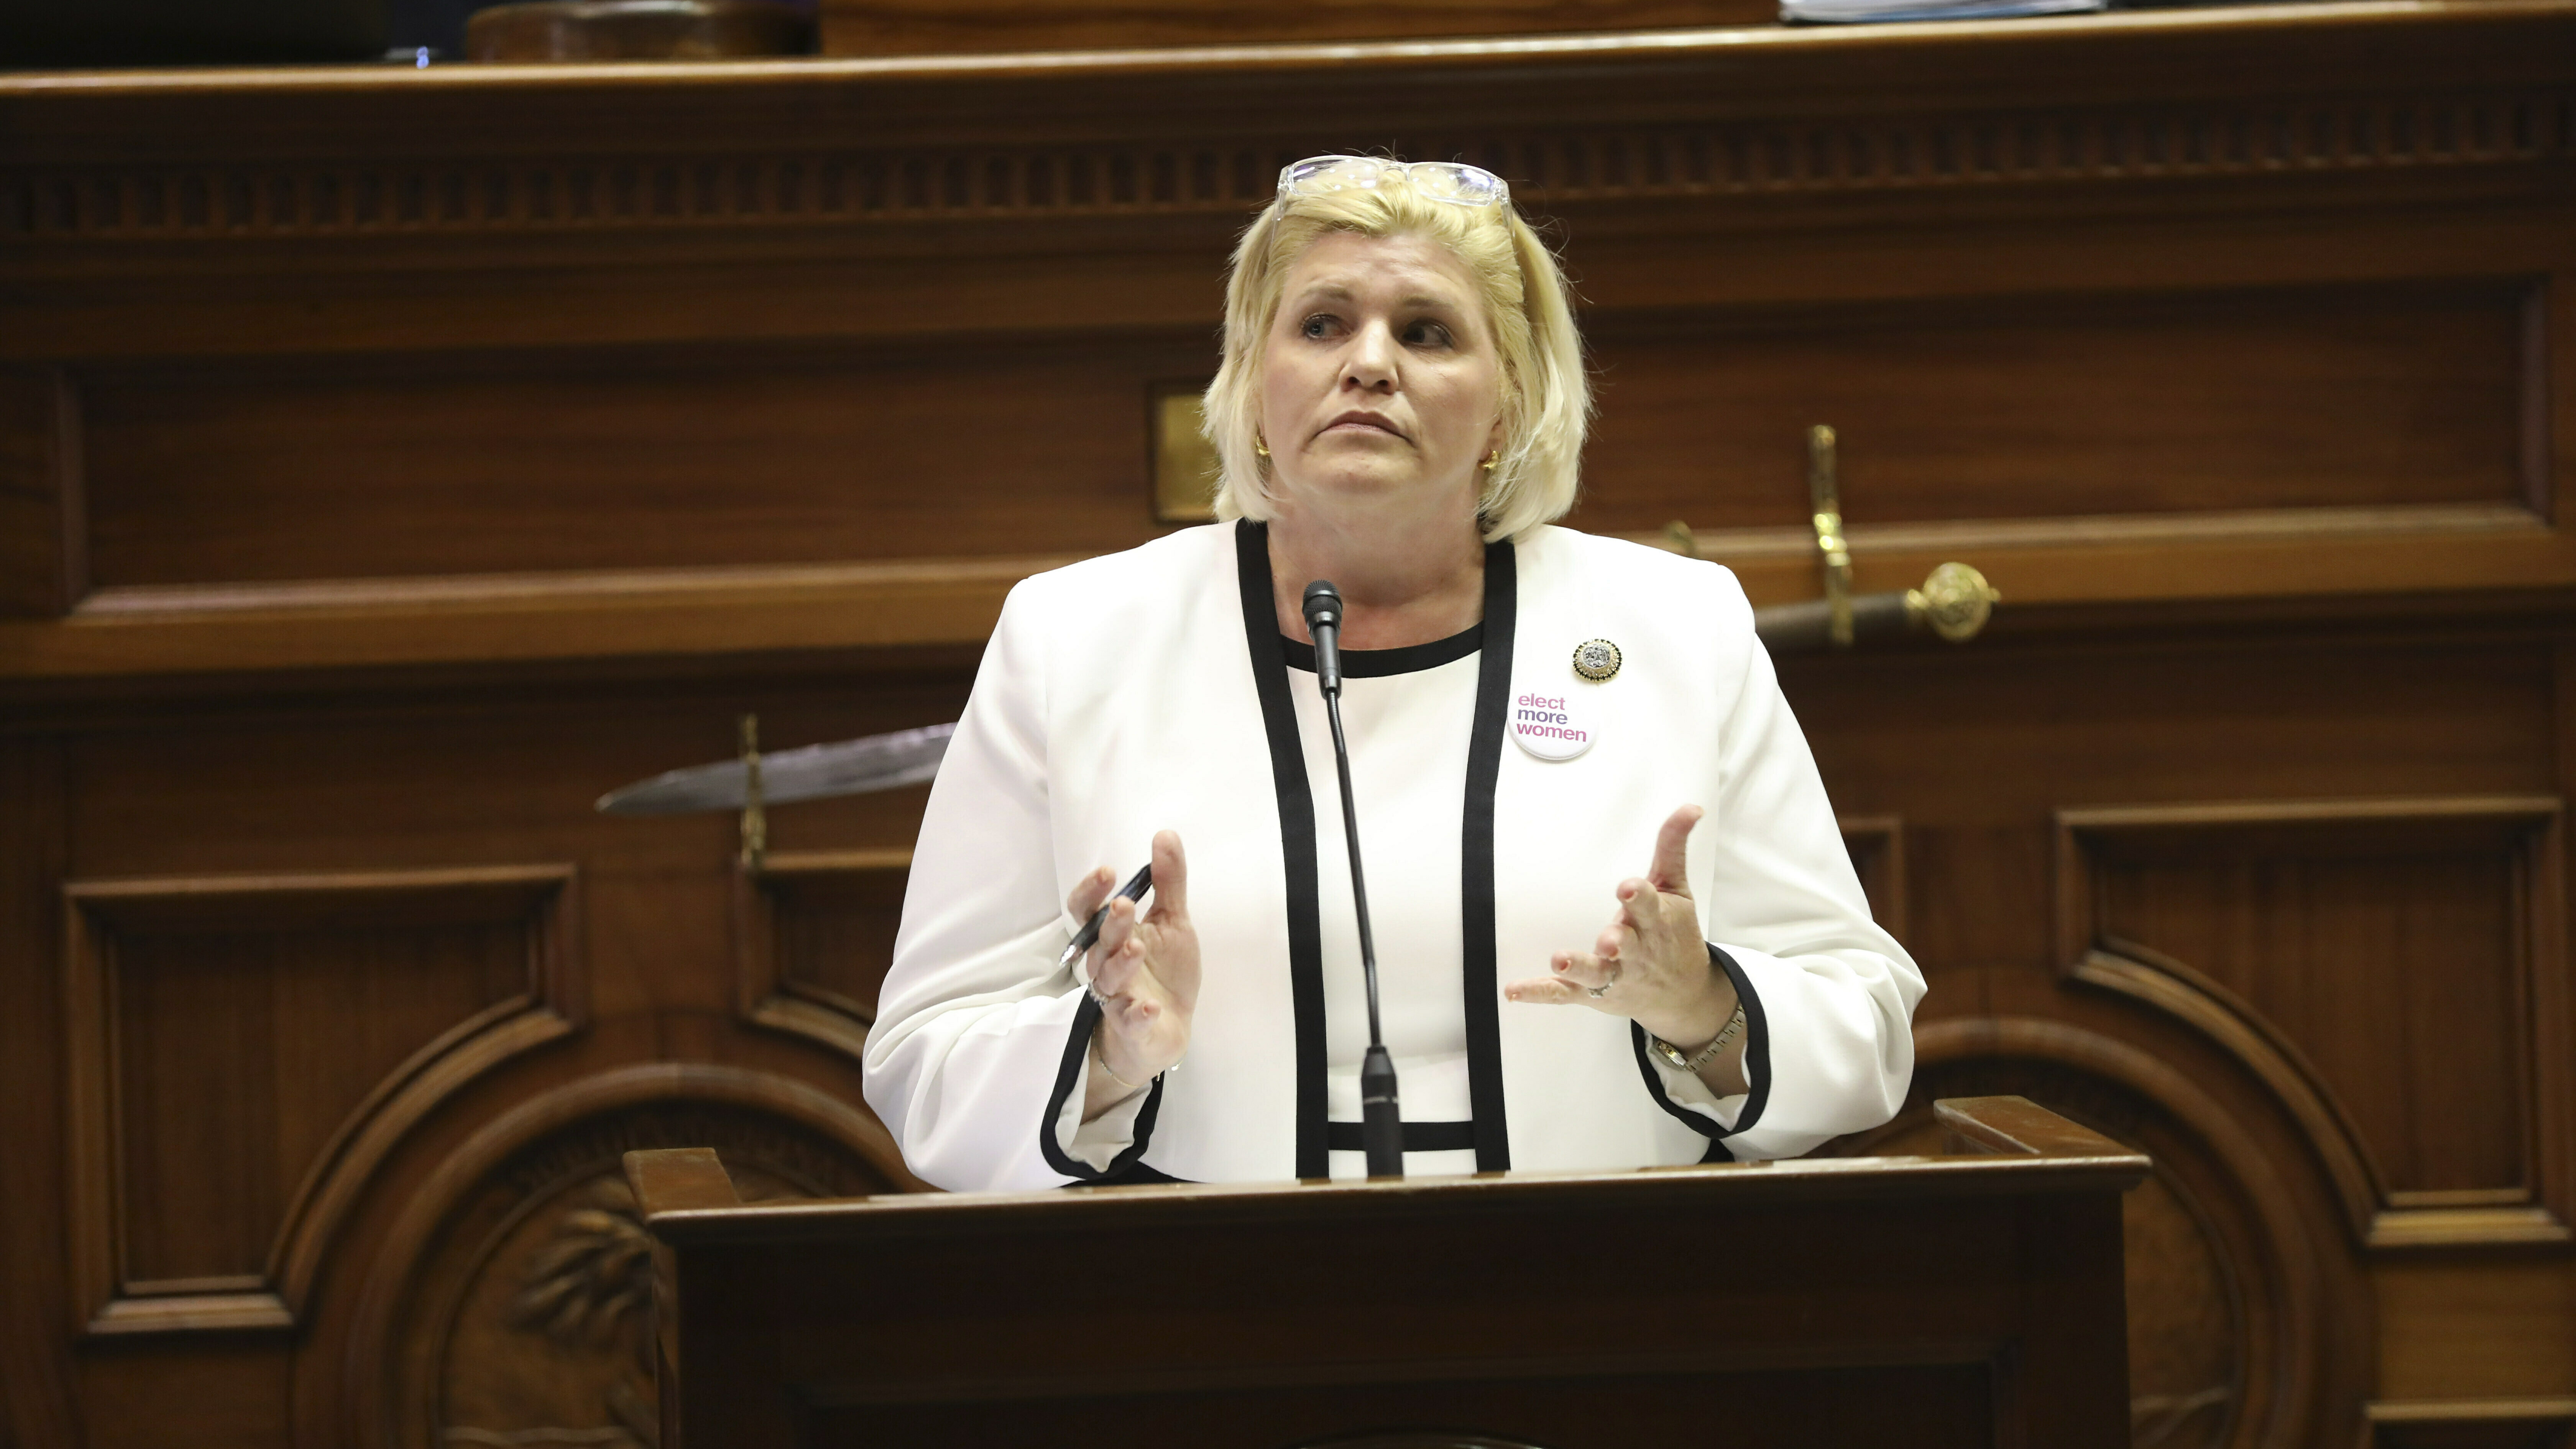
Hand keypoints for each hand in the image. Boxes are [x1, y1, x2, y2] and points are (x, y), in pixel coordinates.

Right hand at [1072, 830, 1199, 1118]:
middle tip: (1123, 905)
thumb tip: (1165, 835)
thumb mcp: (1172, 921)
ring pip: (1108, 979)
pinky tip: (1151, 1007)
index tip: (1107, 872)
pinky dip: (1138, 1014)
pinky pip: (1129, 1020)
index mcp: (1112, 936)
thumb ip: (1168, 882)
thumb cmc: (1164, 968)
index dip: (1090, 892)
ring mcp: (1117, 996)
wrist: (1170, 1025)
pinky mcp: (1132, 1025)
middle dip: (1109, 924)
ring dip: (1121, 963)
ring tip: (1137, 947)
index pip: (1086, 911)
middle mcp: (1107, 964)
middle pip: (1097, 942)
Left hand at [1503, 804, 1744, 1091]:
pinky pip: (1563, 993)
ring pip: (1594, 972)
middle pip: (1625, 943)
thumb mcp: (1677, 889)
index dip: (1638, 896)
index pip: (1647, 905)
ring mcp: (1614, 974)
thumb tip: (1691, 807)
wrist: (1684, 994)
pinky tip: (1513, 989)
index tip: (1629, 887)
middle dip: (1618, 941)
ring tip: (1559, 959)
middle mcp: (1635, 950)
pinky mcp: (1593, 994)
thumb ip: (1673, 847)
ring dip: (1577, 966)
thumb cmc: (1674, 933)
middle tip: (1610, 939)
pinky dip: (1539, 992)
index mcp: (1655, 920)